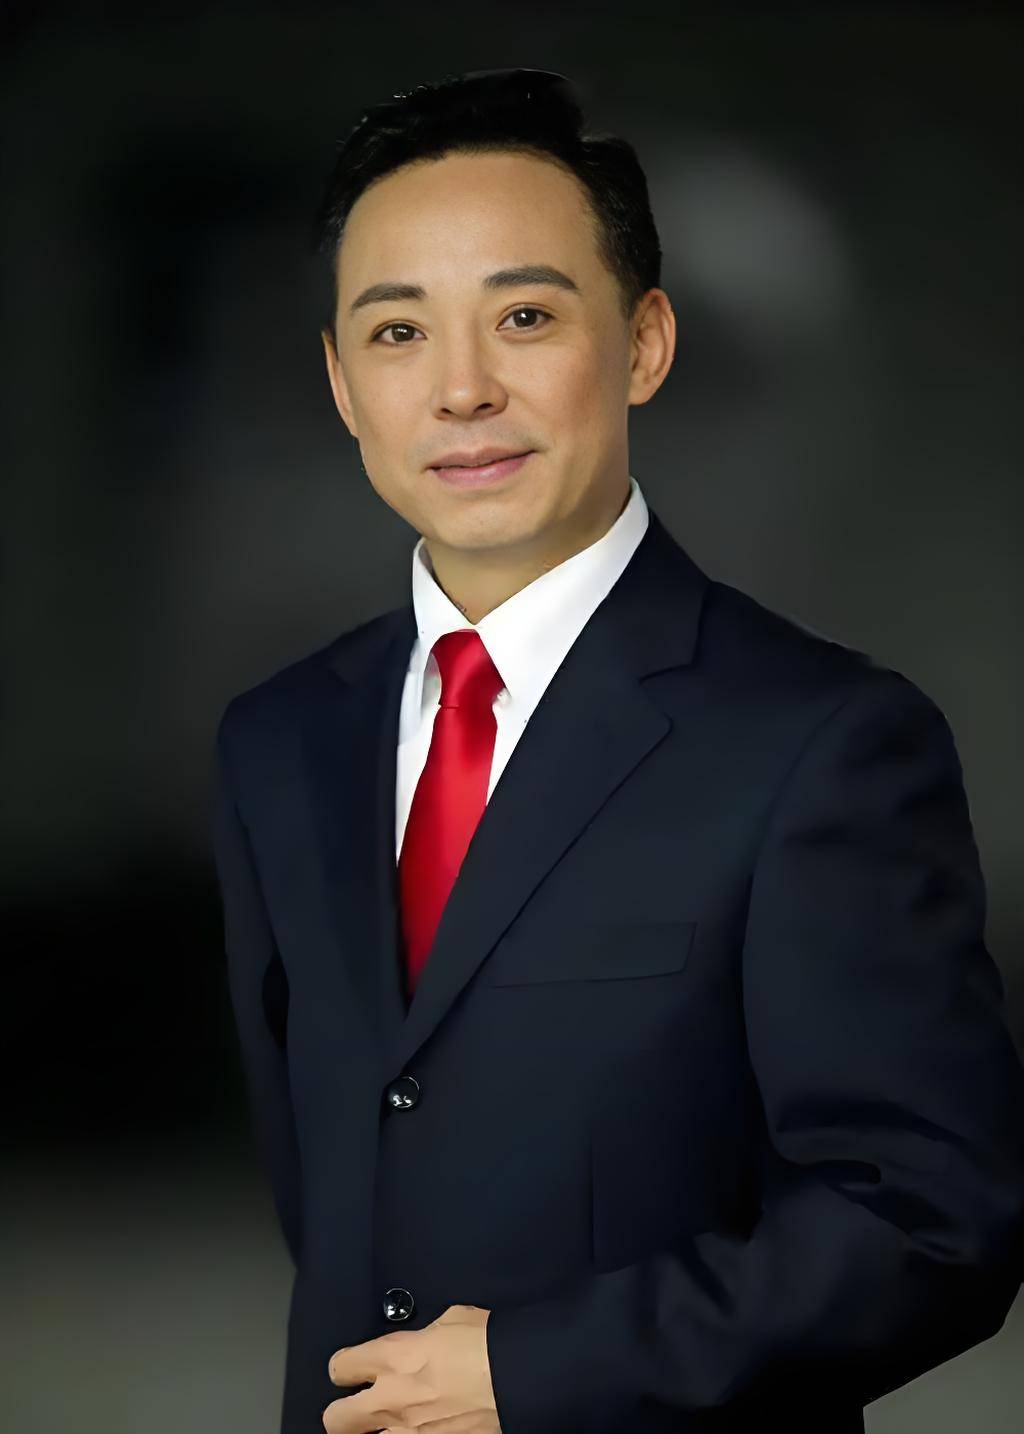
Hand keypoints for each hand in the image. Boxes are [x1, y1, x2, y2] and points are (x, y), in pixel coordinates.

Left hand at [323, 1303, 500, 1431]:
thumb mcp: (450, 1320)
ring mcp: (410, 1432)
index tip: (351, 1369)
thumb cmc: (489, 1343)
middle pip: (336, 1418)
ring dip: (372, 1432)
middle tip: (354, 1410)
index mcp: (394, 1357)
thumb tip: (422, 1343)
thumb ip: (423, 1336)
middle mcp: (392, 1399)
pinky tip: (420, 1429)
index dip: (344, 1367)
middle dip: (342, 1413)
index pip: (341, 1367)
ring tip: (386, 1425)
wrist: (519, 1378)